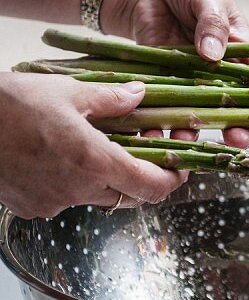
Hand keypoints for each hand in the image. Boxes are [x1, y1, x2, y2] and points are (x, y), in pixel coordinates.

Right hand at [0, 75, 184, 219]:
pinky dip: (74, 181)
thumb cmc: (9, 103)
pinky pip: (66, 199)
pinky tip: (61, 155)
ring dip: (106, 176)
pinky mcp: (32, 208)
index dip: (174, 178)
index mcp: (92, 161)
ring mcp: (52, 204)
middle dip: (142, 174)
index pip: (153, 187)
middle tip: (141, 144)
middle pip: (129, 195)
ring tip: (97, 142)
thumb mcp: (67, 91)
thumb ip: (112, 99)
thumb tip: (141, 95)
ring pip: (98, 197)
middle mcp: (76, 190)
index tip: (180, 163)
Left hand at [101, 0, 248, 146]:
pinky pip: (163, 106)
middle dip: (237, 128)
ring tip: (191, 145)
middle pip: (231, 106)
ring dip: (195, 132)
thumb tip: (215, 52)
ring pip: (196, 112)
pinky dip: (159, 123)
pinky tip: (154, 135)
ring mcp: (189, 79)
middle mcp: (218, 71)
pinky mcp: (162, 82)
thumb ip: (212, 22)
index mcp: (241, 50)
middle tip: (239, 143)